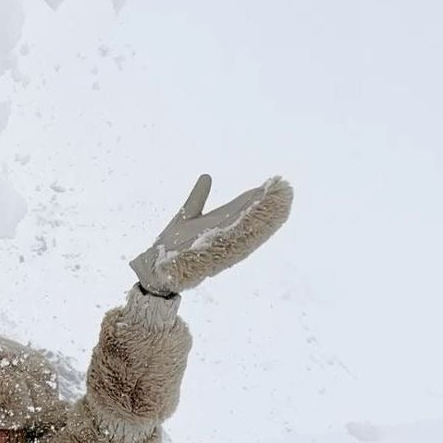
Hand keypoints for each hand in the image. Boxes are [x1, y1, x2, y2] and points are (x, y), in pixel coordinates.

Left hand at [130, 174, 293, 294]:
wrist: (157, 266)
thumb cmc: (172, 243)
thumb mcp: (187, 213)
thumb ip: (198, 196)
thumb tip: (207, 176)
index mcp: (217, 222)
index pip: (241, 206)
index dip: (256, 196)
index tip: (273, 182)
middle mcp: (221, 234)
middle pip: (247, 217)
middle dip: (265, 205)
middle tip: (284, 191)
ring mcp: (217, 244)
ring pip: (244, 232)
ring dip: (261, 221)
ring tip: (277, 206)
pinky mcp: (210, 254)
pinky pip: (230, 246)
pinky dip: (243, 239)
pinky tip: (255, 228)